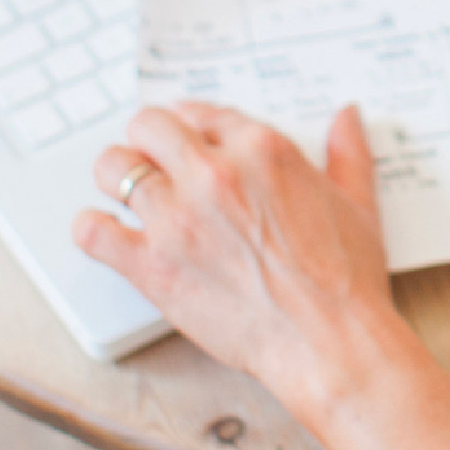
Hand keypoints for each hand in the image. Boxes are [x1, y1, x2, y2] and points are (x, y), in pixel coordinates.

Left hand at [75, 101, 397, 417]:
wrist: (326, 337)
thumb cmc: (343, 276)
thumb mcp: (358, 200)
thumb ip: (348, 151)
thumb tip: (347, 117)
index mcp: (264, 150)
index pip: (207, 112)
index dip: (196, 122)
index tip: (191, 134)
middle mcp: (215, 174)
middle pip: (151, 125)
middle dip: (149, 136)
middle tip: (154, 154)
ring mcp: (177, 219)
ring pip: (113, 167)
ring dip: (117, 173)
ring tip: (125, 187)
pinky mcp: (151, 266)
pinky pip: (92, 232)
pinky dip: (91, 227)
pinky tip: (105, 229)